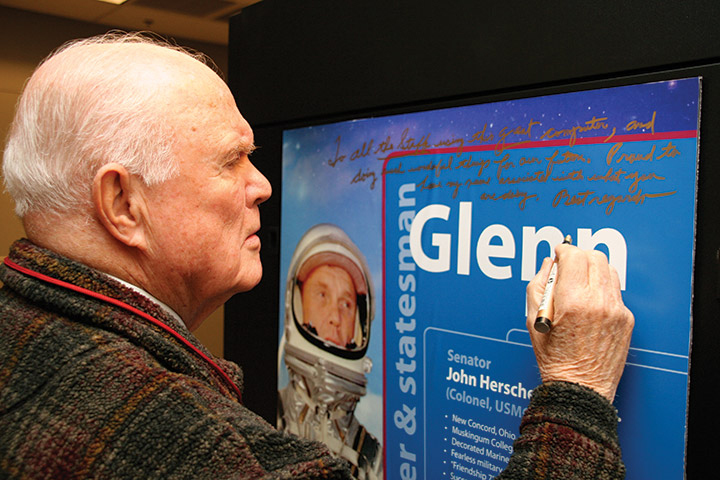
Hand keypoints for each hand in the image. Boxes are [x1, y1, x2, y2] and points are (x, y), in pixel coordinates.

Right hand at [526, 244, 633, 401]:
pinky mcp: (626, 319)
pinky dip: (601, 290)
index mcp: (572, 301)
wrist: (580, 387)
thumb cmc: (554, 358)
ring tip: (579, 283)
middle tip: (568, 265)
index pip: (573, 256)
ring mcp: (616, 310)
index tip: (558, 252)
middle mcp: (598, 302)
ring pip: (608, 270)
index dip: (563, 250)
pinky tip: (589, 303)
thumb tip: (548, 265)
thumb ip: (538, 285)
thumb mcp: (532, 319)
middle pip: (594, 257)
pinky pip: (615, 292)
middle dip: (579, 256)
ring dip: (592, 270)